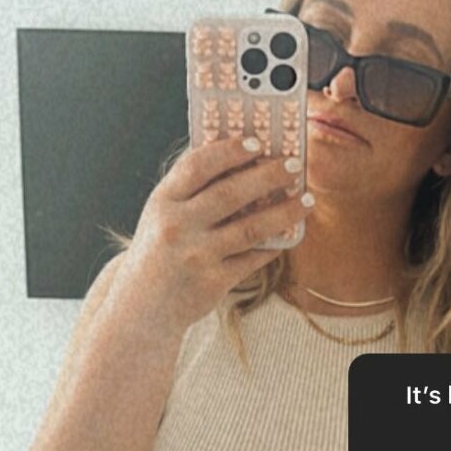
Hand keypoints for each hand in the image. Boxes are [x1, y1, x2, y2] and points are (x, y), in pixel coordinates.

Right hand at [120, 133, 311, 332]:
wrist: (143, 307)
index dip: (229, 151)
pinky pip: (252, 258)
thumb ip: (191, 190)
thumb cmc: (158, 253)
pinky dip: (274, 245)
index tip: (257, 142)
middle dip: (268, 176)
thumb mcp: (161, 215)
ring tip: (306, 200)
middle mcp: (178, 226)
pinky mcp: (213, 282)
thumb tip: (238, 160)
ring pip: (251, 228)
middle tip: (295, 165)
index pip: (198, 166)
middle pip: (231, 193)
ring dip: (284, 212)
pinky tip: (290, 234)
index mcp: (163, 202)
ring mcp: (196, 256)